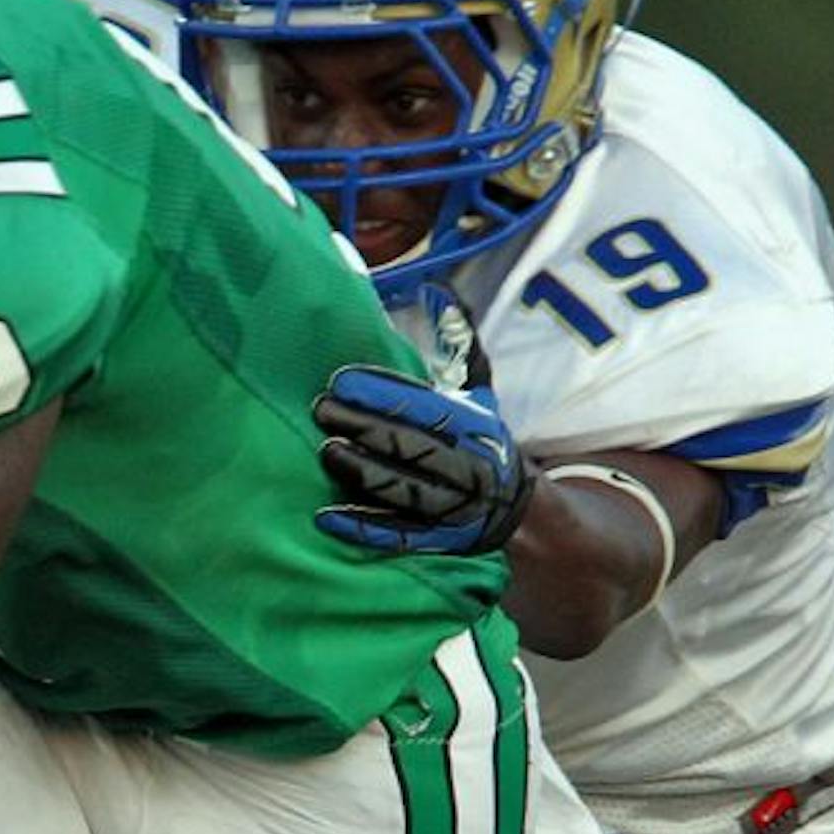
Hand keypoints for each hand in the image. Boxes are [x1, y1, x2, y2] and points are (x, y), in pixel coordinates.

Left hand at [313, 364, 532, 556]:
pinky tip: (326, 516)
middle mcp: (466, 466)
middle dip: (364, 426)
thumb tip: (440, 292)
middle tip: (320, 409)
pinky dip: (361, 527)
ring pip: (403, 490)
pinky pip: (396, 536)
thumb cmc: (481, 439)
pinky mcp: (434, 542)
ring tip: (326, 451)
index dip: (383, 393)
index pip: (424, 406)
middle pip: (410, 445)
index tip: (342, 380)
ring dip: (362, 471)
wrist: (513, 508)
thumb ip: (460, 343)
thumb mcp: (480, 390)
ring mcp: (451, 508)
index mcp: (474, 426)